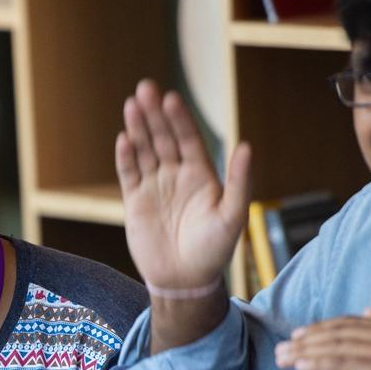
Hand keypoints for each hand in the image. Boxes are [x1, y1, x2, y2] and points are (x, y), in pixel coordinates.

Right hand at [117, 79, 250, 291]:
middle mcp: (176, 174)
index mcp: (201, 174)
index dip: (180, 119)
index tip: (171, 98)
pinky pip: (129, 173)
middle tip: (145, 88)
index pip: (188, 138)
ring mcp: (154, 186)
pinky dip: (125, 157)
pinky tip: (123, 139)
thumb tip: (247, 145)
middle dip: (154, 114)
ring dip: (137, 128)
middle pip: (163, 137)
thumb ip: (239, 181)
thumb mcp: (233, 216)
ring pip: (144, 150)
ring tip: (131, 105)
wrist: (185, 281)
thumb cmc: (214, 250)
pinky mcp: (135, 201)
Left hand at [274, 309, 370, 369]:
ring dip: (304, 352)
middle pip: (338, 332)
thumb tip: (368, 311)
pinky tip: (298, 366)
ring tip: (282, 358)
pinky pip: (340, 363)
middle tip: (281, 348)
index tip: (297, 336)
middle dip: (306, 340)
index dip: (320, 329)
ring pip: (335, 346)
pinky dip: (316, 363)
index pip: (349, 324)